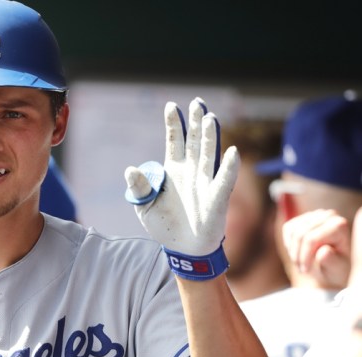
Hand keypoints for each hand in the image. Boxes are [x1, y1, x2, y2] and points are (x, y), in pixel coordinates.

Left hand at [126, 98, 239, 257]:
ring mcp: (206, 182)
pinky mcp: (217, 197)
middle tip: (197, 103)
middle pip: (194, 141)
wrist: (183, 249)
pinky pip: (224, 180)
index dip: (174, 124)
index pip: (174, 142)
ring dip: (211, 137)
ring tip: (210, 118)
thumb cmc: (165, 226)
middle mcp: (191, 172)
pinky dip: (229, 167)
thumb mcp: (144, 206)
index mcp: (173, 171)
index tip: (171, 105)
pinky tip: (231, 152)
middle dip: (196, 122)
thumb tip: (130, 169)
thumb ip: (139, 187)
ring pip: (209, 154)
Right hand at [282, 208, 350, 288]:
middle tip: (301, 269)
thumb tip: (324, 251)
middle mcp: (329, 215)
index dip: (304, 256)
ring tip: (300, 263)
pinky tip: (298, 253)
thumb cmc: (336, 269)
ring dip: (293, 250)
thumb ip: (331, 261)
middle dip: (297, 254)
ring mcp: (316, 214)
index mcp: (340, 225)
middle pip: (300, 234)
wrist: (333, 266)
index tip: (305, 271)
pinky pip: (288, 228)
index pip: (311, 239)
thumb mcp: (336, 270)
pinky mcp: (304, 216)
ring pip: (292, 231)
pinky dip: (289, 243)